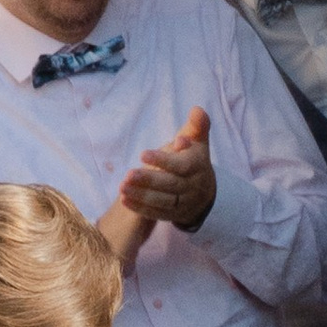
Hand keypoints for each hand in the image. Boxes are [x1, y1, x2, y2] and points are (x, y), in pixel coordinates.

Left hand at [114, 106, 214, 236]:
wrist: (204, 191)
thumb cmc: (193, 157)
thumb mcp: (198, 140)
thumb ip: (197, 125)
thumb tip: (197, 111)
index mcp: (198, 166)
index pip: (181, 166)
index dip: (163, 161)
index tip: (142, 154)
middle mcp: (193, 187)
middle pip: (170, 185)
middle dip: (149, 180)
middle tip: (128, 175)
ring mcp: (184, 203)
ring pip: (163, 201)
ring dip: (142, 196)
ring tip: (122, 188)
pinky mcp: (175, 215)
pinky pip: (158, 213)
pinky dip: (141, 208)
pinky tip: (124, 200)